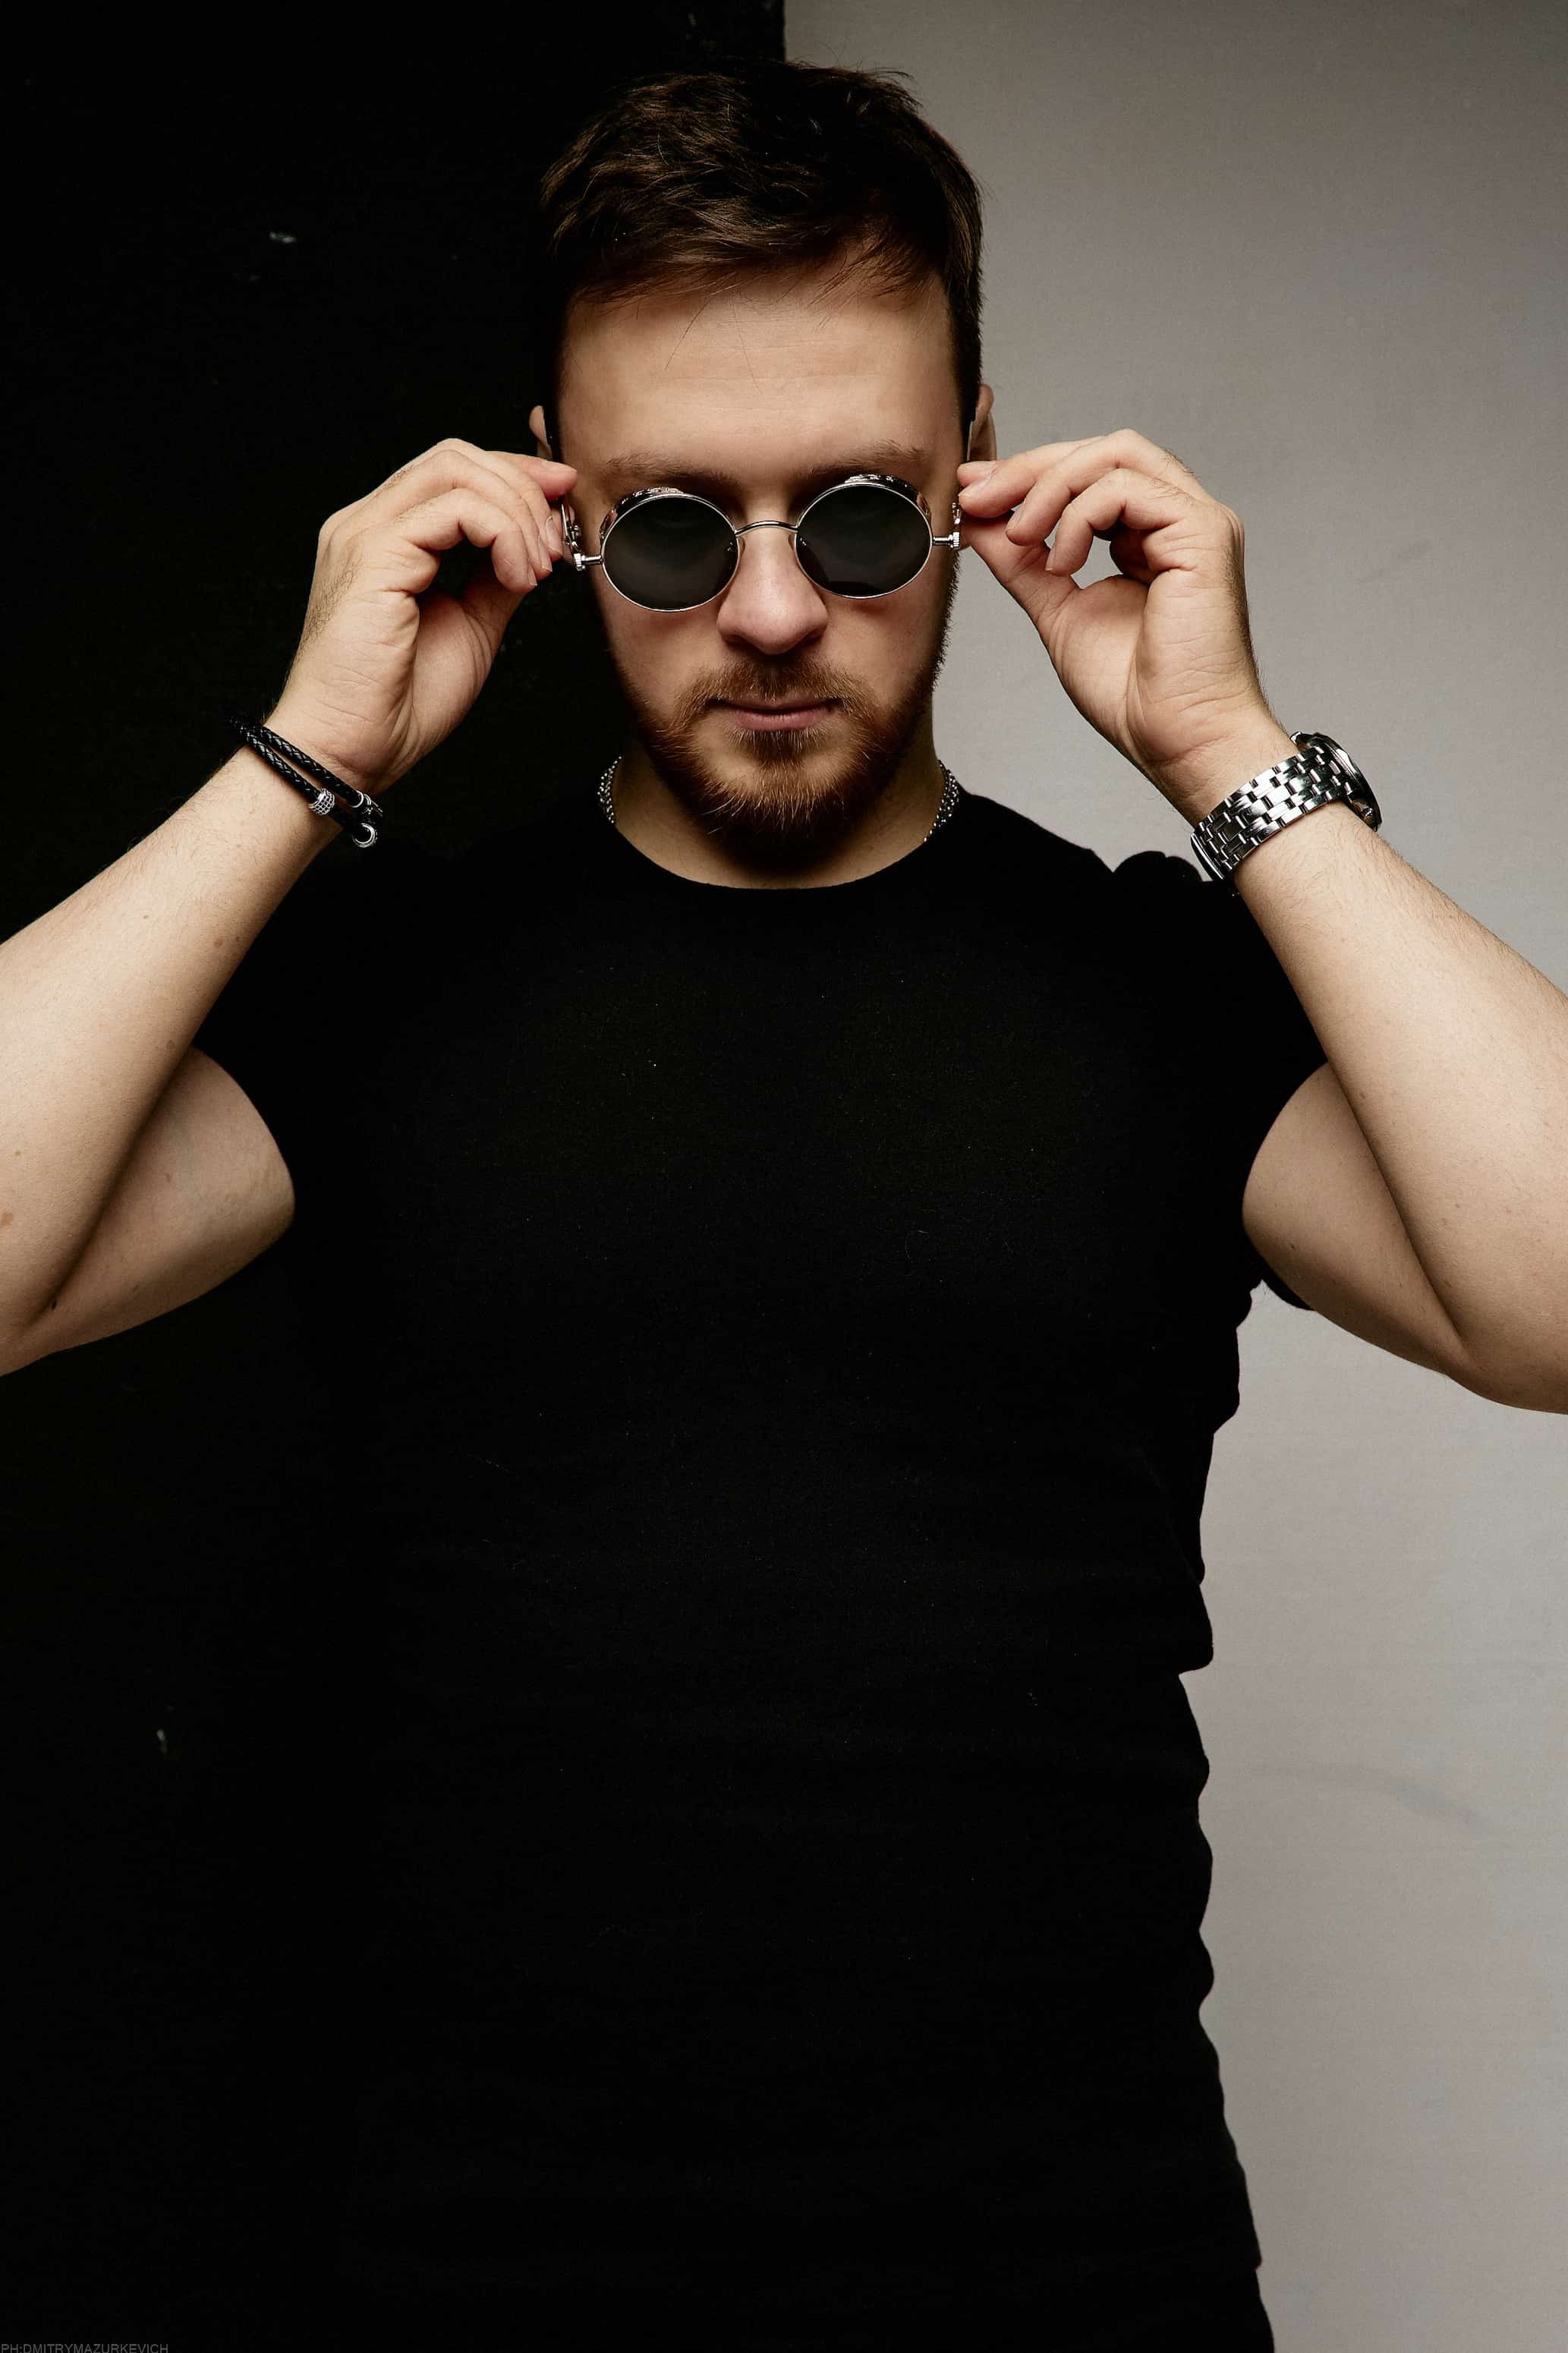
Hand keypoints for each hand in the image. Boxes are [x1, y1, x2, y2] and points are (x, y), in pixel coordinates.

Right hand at [269, 438, 578, 796]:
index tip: (562, 499)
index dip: (515, 475)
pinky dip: (502, 534)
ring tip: (538, 568)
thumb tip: (534, 544)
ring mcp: (364, 534)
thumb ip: (496, 577)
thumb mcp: (472, 626)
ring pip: (456, 471)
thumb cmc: (398, 704)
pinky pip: (454, 510)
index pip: (452, 471)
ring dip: (517, 513)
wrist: (352, 751)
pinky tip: (518, 578)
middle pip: (456, 457)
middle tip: (557, 542)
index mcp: (386, 538)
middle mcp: (367, 524)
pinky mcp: (373, 556)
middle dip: (523, 487)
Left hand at [956, 428, 1286, 820]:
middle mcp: (1177, 519)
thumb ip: (1021, 562)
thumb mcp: (1056, 610)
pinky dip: (1081, 515)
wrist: (1176, 739)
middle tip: (979, 497)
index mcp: (1149, 536)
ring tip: (1020, 537)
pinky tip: (1063, 561)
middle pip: (1102, 451)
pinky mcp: (1204, 532)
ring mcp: (1195, 521)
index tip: (973, 491)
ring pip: (1116, 456)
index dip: (1028, 473)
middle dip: (1031, 469)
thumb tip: (979, 519)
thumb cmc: (1136, 695)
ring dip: (1050, 488)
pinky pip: (1129, 487)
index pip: (1090, 473)